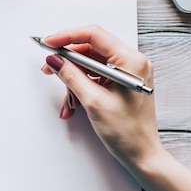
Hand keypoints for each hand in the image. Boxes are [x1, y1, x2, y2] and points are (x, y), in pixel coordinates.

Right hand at [41, 24, 161, 170]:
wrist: (142, 155)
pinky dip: (82, 87)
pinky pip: (96, 76)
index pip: (94, 35)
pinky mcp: (122, 82)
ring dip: (74, 79)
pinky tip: (74, 103)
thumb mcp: (93, 101)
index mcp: (131, 61)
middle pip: (90, 49)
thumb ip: (71, 76)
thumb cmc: (128, 132)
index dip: (67, 36)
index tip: (49, 43)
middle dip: (68, 62)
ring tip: (68, 100)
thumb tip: (55, 60)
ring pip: (90, 64)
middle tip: (49, 69)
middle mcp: (131, 62)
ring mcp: (127, 72)